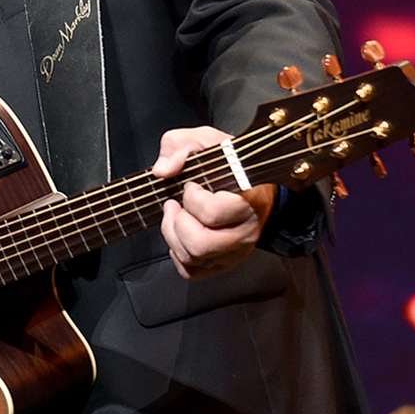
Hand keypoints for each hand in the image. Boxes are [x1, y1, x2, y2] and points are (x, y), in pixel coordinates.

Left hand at [154, 126, 276, 279]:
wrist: (251, 182)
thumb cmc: (228, 162)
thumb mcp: (205, 141)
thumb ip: (180, 146)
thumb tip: (163, 170)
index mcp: (247, 202)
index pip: (213, 213)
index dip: (193, 199)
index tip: (191, 186)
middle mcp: (244, 232)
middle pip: (201, 244)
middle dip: (177, 223)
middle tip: (176, 205)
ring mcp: (235, 251)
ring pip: (194, 259)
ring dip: (173, 236)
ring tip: (176, 217)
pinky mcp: (224, 263)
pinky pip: (193, 272)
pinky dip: (178, 256)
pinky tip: (180, 236)